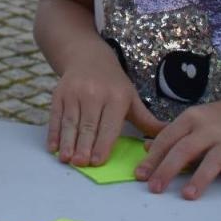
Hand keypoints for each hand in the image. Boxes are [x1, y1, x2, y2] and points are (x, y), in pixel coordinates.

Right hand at [47, 46, 162, 166]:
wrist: (87, 57)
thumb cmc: (113, 84)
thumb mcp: (131, 98)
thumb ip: (146, 120)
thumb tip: (168, 136)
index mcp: (116, 97)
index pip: (109, 124)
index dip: (102, 143)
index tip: (97, 161)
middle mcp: (94, 93)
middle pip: (88, 124)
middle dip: (83, 145)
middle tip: (80, 164)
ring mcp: (74, 92)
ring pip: (71, 121)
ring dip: (67, 141)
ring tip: (65, 158)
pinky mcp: (59, 94)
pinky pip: (56, 115)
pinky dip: (54, 132)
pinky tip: (53, 146)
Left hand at [135, 95, 220, 199]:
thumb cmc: (220, 118)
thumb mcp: (194, 119)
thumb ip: (172, 134)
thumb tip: (146, 148)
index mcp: (192, 118)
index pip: (168, 138)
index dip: (153, 157)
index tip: (140, 175)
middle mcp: (209, 128)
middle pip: (185, 149)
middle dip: (168, 169)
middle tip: (154, 188)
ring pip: (213, 160)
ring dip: (200, 177)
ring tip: (188, 196)